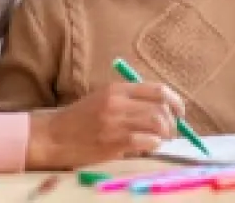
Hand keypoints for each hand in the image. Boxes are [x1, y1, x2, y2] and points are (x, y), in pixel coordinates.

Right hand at [25, 82, 184, 169]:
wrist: (53, 136)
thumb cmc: (80, 120)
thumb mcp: (103, 99)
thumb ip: (129, 100)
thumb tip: (163, 110)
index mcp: (116, 88)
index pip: (158, 89)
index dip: (176, 101)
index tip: (181, 112)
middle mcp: (117, 102)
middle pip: (161, 107)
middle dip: (173, 122)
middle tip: (171, 131)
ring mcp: (115, 122)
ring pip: (157, 123)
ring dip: (165, 134)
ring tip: (160, 140)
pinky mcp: (112, 141)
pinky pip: (145, 141)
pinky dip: (153, 144)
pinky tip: (148, 146)